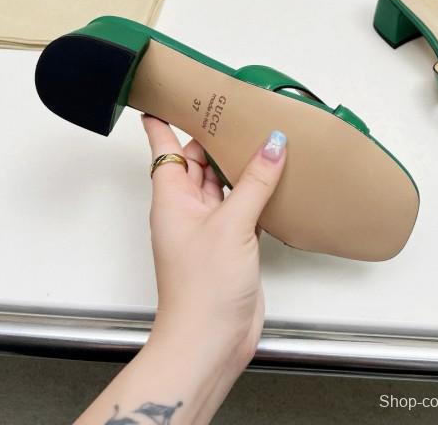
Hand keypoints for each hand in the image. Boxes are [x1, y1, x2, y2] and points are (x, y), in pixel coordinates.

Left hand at [143, 115, 286, 375]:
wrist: (210, 343)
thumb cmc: (201, 292)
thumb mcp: (231, 225)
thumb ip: (254, 181)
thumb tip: (273, 144)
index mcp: (172, 198)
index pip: (162, 145)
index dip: (163, 118)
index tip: (169, 93)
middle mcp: (187, 208)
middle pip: (199, 159)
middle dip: (217, 135)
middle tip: (236, 107)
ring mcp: (209, 226)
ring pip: (223, 181)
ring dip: (241, 163)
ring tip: (261, 135)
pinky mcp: (231, 242)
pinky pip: (242, 204)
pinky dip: (257, 190)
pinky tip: (275, 178)